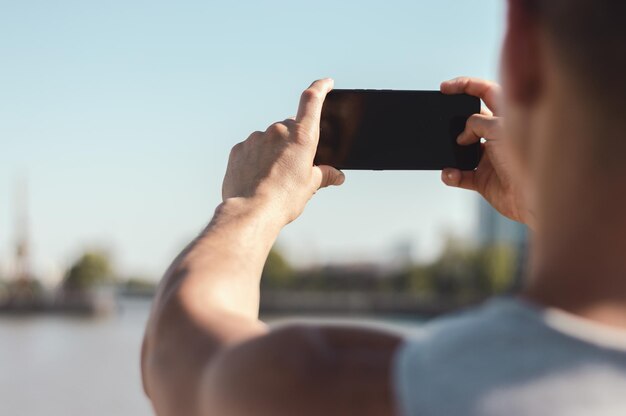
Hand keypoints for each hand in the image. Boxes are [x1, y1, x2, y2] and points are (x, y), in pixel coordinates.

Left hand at [222, 79, 344, 225]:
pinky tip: (258, 178)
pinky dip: (256, 159)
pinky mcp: (239, 149)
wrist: (252, 211)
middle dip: (293, 141)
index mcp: (302, 136)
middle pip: (290, 127)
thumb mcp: (310, 186)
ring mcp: (255, 138)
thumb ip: (324, 175)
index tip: (326, 83)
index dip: (320, 88)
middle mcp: (278, 131)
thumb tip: (336, 175)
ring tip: (273, 178)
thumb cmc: (285, 199)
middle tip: (294, 166)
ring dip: (273, 152)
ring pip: (269, 139)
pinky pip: (251, 149)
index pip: (312, 100)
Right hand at [440, 77, 533, 227]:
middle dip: (454, 121)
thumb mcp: (500, 128)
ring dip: (451, 152)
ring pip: (462, 149)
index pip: (485, 91)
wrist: (532, 196)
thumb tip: (461, 137)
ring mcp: (490, 157)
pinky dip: (452, 175)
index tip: (445, 88)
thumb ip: (476, 123)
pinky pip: (460, 174)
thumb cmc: (527, 158)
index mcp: (508, 116)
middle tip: (442, 122)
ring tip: (449, 153)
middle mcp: (498, 135)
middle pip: (470, 120)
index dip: (465, 85)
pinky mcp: (483, 179)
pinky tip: (450, 174)